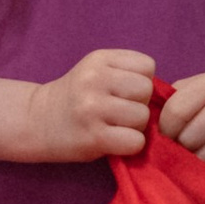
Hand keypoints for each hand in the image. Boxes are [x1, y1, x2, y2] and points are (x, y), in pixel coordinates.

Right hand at [24, 47, 154, 161]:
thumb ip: (126, 74)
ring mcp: (92, 108)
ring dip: (135, 127)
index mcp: (99, 59)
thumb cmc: (76, 98)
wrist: (38, 122)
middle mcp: (94, 79)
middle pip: (146, 90)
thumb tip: (166, 96)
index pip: (147, 66)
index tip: (124, 92)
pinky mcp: (94, 137)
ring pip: (142, 116)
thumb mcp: (96, 71)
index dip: (141, 81)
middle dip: (139, 104)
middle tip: (120, 113)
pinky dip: (130, 145)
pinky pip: (135, 141)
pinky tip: (115, 142)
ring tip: (116, 127)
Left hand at [159, 69, 204, 179]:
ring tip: (194, 154)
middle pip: (187, 140)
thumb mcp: (194, 87)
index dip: (164, 130)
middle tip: (180, 146)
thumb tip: (140, 129)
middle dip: (178, 147)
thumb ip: (168, 101)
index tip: (166, 134)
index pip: (174, 115)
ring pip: (201, 160)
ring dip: (192, 162)